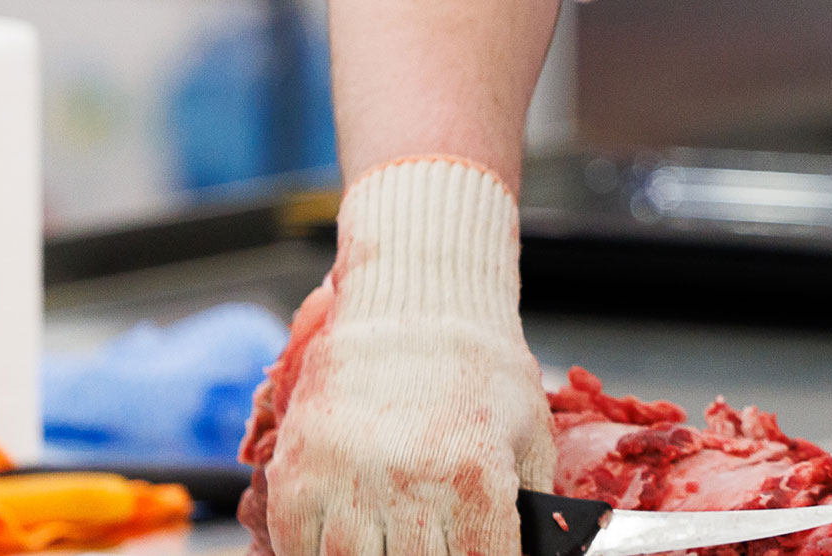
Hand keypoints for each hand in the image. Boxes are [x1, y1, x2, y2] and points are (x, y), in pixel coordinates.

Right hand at [241, 158, 555, 555]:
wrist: (419, 302)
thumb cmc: (482, 371)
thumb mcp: (528, 437)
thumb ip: (528, 508)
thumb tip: (535, 550)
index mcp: (474, 479)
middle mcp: (409, 483)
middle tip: (427, 543)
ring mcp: (346, 479)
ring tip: (389, 542)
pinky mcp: (298, 472)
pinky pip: (296, 547)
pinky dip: (314, 553)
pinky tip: (342, 543)